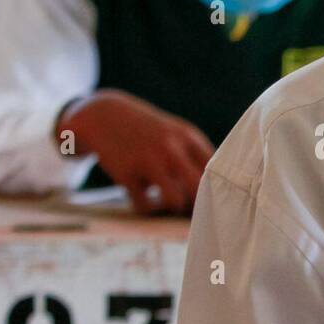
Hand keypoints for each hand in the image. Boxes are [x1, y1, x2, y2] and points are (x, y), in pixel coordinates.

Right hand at [57, 90, 213, 214]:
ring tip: (167, 202)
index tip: (216, 199)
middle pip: (199, 188)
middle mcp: (171, 148)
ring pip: (175, 200)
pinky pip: (145, 206)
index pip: (217, 170)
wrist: (105, 115)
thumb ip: (197, 158)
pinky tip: (144, 199)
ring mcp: (148, 161)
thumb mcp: (177, 135)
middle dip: (199, 203)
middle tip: (194, 208)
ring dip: (173, 207)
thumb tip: (217, 194)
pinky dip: (147, 208)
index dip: (218, 189)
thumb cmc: (150, 133)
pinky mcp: (126, 174)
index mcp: (188, 138)